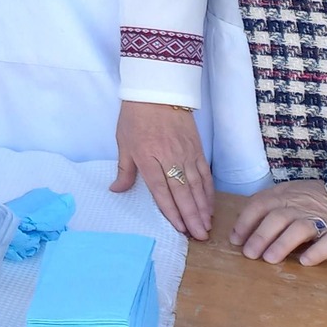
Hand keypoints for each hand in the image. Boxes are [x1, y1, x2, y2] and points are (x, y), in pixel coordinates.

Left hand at [112, 101, 211, 239]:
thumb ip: (124, 170)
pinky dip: (208, 191)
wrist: (157, 91)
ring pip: (197, 185)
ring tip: (207, 226)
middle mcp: (169, 158)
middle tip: (200, 236)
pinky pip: (205, 174)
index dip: (171, 211)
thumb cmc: (135, 117)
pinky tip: (210, 205)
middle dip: (192, 216)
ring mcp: (186, 154)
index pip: (161, 191)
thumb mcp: (123, 142)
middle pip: (182, 192)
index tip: (180, 228)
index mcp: (148, 158)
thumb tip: (116, 190)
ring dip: (202, 208)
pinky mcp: (197, 148)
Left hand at [231, 179, 326, 265]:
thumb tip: (244, 227)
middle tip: (249, 254)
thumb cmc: (317, 199)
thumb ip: (270, 205)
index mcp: (286, 195)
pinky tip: (305, 261)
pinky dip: (317, 251)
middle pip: (277, 218)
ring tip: (270, 259)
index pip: (260, 204)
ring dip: (282, 244)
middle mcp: (301, 206)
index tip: (236, 239)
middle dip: (260, 236)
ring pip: (300, 229)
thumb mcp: (291, 193)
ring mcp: (322, 219)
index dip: (246, 221)